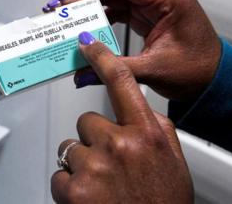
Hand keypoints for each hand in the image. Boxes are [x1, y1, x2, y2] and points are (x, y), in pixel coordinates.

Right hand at [47, 0, 221, 101]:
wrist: (213, 80)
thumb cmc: (198, 70)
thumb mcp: (153, 70)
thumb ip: (114, 70)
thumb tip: (82, 72)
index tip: (69, 1)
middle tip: (61, 5)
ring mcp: (154, 4)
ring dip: (90, 1)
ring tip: (68, 12)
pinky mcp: (147, 14)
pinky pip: (118, 6)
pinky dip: (100, 12)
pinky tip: (86, 22)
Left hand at [51, 36, 192, 203]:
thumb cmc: (160, 202)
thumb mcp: (170, 160)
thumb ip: (154, 129)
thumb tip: (139, 109)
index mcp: (146, 133)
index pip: (122, 82)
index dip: (103, 58)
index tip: (88, 43)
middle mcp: (119, 144)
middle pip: (87, 121)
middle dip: (94, 139)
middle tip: (109, 164)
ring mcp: (94, 165)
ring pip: (71, 147)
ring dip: (81, 164)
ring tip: (101, 186)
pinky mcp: (73, 187)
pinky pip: (60, 172)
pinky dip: (70, 185)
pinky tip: (89, 197)